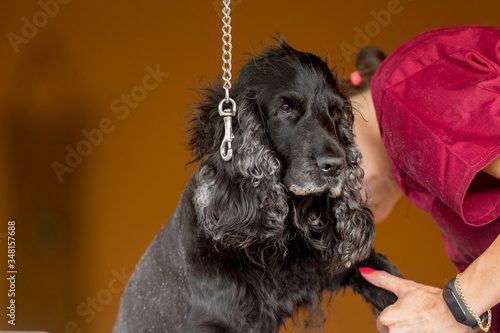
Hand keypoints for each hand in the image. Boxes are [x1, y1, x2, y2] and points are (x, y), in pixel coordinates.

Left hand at [359, 269, 475, 332]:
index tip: (404, 314)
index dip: (392, 317)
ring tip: (421, 325)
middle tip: (415, 319)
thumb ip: (382, 280)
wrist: (456, 311)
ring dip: (409, 331)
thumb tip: (365, 272)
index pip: (381, 323)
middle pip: (390, 332)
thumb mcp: (405, 287)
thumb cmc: (432, 300)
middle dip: (400, 327)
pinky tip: (425, 329)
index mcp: (388, 319)